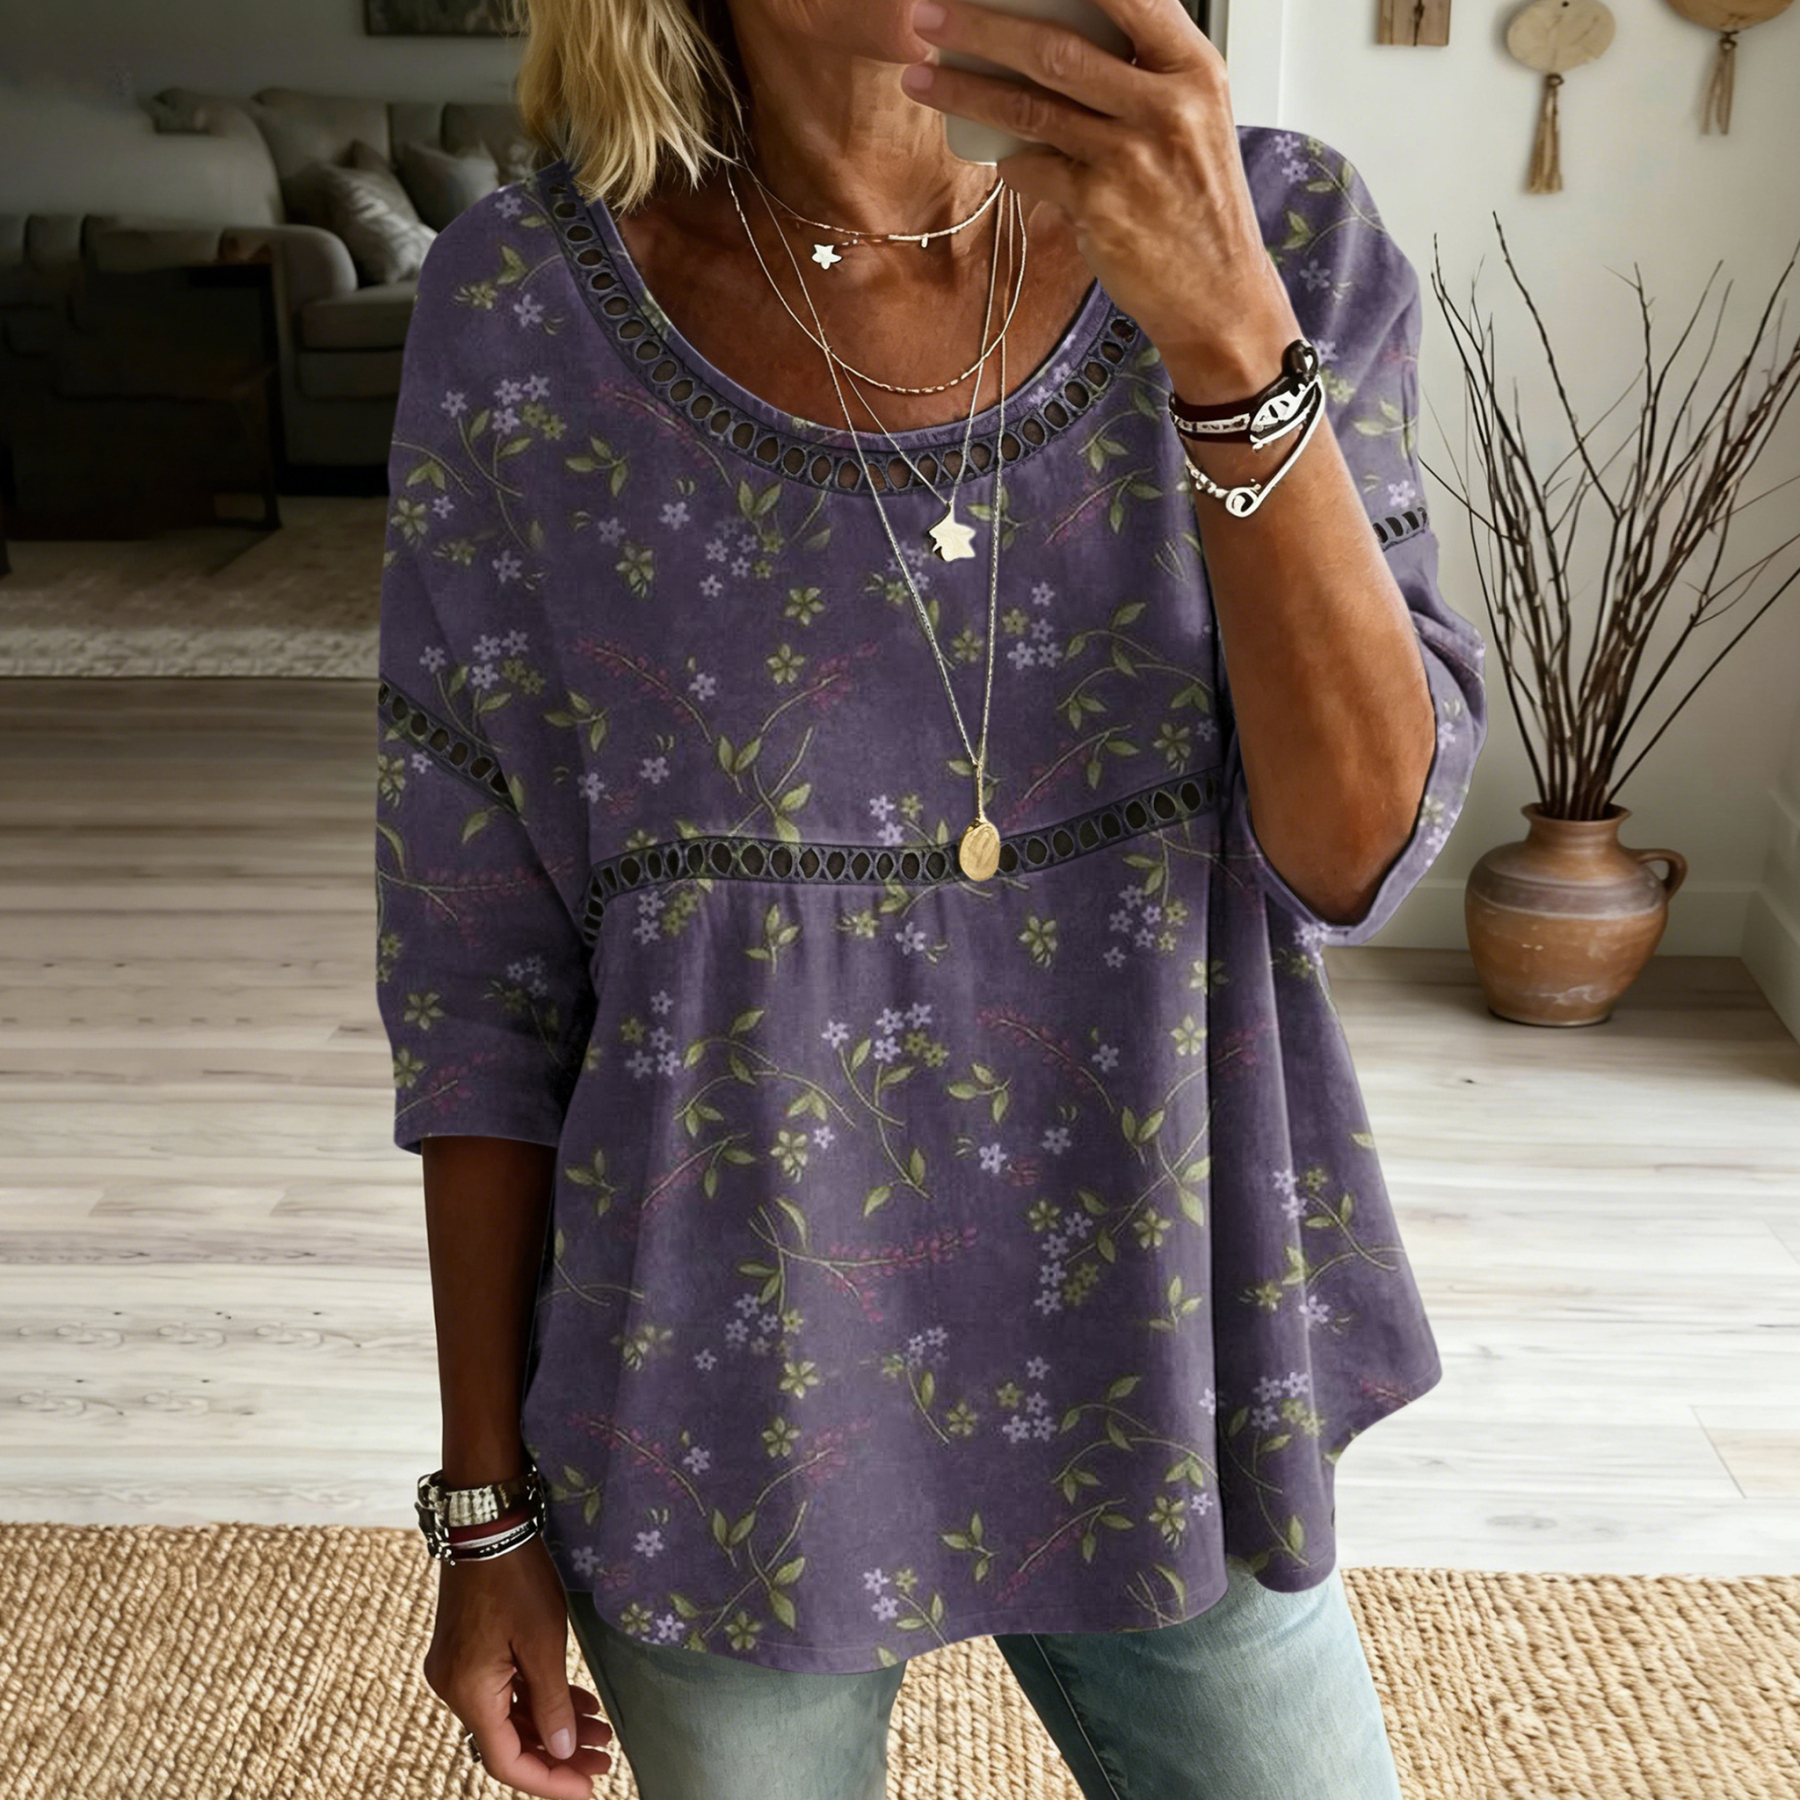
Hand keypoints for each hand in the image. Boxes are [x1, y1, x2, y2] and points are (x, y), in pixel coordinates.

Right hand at [421, 1535, 615, 1798]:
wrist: (485, 1522)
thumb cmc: (516, 1576)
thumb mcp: (543, 1641)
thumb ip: (552, 1703)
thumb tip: (563, 1751)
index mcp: (468, 1692)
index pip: (507, 1761)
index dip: (549, 1780)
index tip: (589, 1787)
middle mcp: (454, 1688)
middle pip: (508, 1741)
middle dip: (558, 1754)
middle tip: (604, 1759)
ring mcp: (457, 1669)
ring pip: (507, 1716)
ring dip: (551, 1726)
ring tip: (600, 1732)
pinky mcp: (466, 1650)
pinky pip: (502, 1691)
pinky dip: (536, 1700)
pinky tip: (576, 1703)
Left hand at [900, 0, 1303, 401]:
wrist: (1217, 292)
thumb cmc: (1198, 200)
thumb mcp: (1195, 118)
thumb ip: (1144, 72)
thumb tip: (1057, 32)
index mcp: (1193, 69)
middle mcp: (1165, 107)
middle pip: (1055, 49)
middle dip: (981, 27)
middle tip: (927, 16)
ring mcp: (1130, 159)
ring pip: (1028, 109)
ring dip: (964, 90)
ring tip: (919, 77)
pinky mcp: (1099, 208)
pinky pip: (1030, 170)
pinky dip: (1007, 161)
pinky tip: (995, 154)